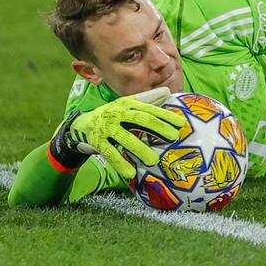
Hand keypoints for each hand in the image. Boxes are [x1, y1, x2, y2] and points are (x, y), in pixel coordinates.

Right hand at [66, 87, 185, 178]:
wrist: (83, 123)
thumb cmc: (114, 114)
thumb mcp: (129, 104)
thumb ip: (148, 100)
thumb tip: (167, 92)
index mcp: (128, 103)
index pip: (150, 109)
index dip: (165, 115)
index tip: (181, 123)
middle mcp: (118, 113)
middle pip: (140, 119)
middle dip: (158, 128)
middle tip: (173, 137)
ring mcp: (107, 128)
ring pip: (125, 138)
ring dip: (140, 149)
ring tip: (154, 160)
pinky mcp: (98, 141)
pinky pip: (110, 153)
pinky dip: (120, 163)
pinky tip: (131, 173)